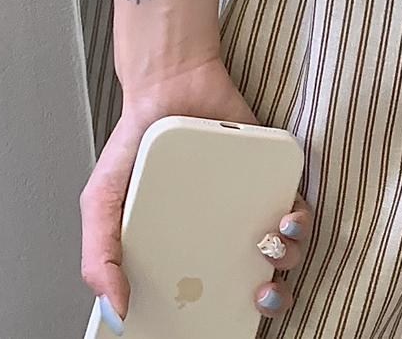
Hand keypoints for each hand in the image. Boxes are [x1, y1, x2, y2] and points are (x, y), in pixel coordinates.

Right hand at [80, 56, 313, 330]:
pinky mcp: (272, 178)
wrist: (169, 86)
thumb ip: (100, 254)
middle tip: (258, 294)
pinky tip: (285, 218)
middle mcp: (220, 237)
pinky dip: (300, 221)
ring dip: (288, 259)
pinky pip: (298, 207)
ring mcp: (248, 208)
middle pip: (253, 284)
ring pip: (283, 251)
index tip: (222, 323)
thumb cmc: (137, 146)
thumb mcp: (101, 202)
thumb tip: (118, 310)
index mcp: (183, 255)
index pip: (205, 301)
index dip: (219, 318)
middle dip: (266, 299)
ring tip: (270, 246)